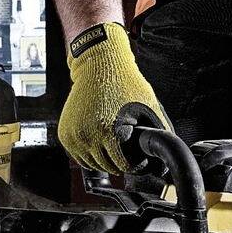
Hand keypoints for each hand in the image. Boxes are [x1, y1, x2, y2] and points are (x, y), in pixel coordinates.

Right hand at [57, 23, 169, 174]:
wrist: (98, 65)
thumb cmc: (123, 82)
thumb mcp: (148, 106)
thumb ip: (159, 130)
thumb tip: (166, 149)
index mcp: (110, 132)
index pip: (123, 165)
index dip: (134, 165)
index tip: (137, 160)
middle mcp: (89, 136)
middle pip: (107, 167)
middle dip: (119, 163)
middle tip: (125, 153)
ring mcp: (75, 135)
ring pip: (91, 164)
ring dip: (103, 161)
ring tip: (112, 149)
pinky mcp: (65, 133)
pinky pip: (78, 156)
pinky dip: (88, 154)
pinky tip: (99, 144)